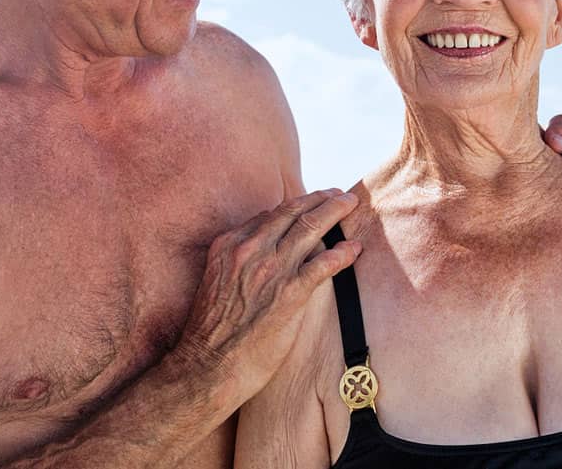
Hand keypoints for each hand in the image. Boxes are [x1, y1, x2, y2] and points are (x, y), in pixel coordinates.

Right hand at [176, 189, 360, 403]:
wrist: (206, 368)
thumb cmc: (210, 332)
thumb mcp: (215, 281)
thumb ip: (238, 261)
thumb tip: (263, 247)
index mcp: (229, 244)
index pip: (270, 215)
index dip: (296, 206)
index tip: (312, 203)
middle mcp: (249, 250)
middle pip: (293, 212)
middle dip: (320, 198)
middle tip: (340, 194)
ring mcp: (271, 270)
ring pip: (310, 228)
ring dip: (335, 212)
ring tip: (351, 204)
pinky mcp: (289, 294)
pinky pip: (323, 264)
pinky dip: (342, 253)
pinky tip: (354, 249)